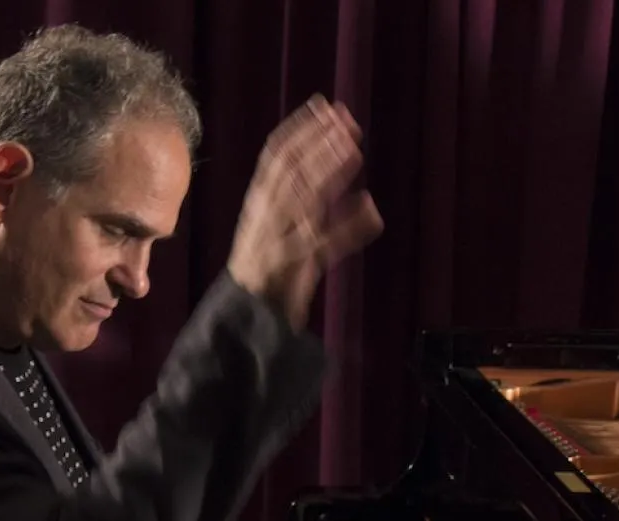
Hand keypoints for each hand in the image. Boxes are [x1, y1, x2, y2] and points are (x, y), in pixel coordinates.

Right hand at [228, 95, 383, 327]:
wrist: (246, 316)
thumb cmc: (268, 271)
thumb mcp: (279, 227)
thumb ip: (302, 199)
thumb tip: (336, 169)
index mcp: (258, 203)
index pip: (275, 155)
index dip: (300, 128)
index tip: (324, 106)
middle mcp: (264, 217)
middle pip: (289, 170)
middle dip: (317, 142)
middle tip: (347, 121)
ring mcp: (277, 241)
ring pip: (303, 199)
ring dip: (328, 172)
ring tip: (354, 150)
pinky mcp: (293, 268)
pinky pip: (324, 244)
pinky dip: (349, 228)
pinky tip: (372, 211)